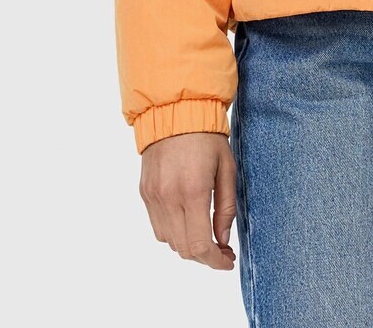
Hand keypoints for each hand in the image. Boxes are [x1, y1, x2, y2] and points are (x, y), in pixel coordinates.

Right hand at [139, 131, 236, 270]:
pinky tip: (187, 220)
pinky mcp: (145, 193)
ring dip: (188, 245)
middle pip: (183, 248)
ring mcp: (153, 196)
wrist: (175, 112)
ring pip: (169, 241)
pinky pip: (157, 226)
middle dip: (204, 256)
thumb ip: (225, 207)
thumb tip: (223, 239)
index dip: (215, 261)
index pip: (199, 245)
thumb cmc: (207, 137)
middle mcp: (168, 197)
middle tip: (222, 249)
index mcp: (192, 191)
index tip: (227, 261)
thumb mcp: (227, 168)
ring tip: (205, 234)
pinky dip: (173, 231)